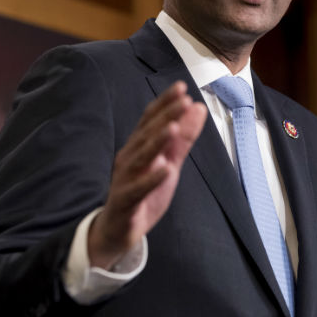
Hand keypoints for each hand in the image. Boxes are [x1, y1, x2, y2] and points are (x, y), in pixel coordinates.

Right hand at [88, 81, 206, 268]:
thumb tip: (197, 108)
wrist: (119, 230)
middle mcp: (129, 157)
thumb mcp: (169, 163)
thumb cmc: (144, 191)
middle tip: (184, 100)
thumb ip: (183, 138)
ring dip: (157, 141)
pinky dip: (151, 178)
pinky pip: (138, 189)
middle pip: (147, 133)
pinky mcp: (125, 201)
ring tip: (173, 127)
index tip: (182, 87)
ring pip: (141, 157)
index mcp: (139, 145)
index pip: (151, 119)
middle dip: (166, 116)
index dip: (165, 103)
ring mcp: (125, 178)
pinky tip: (165, 169)